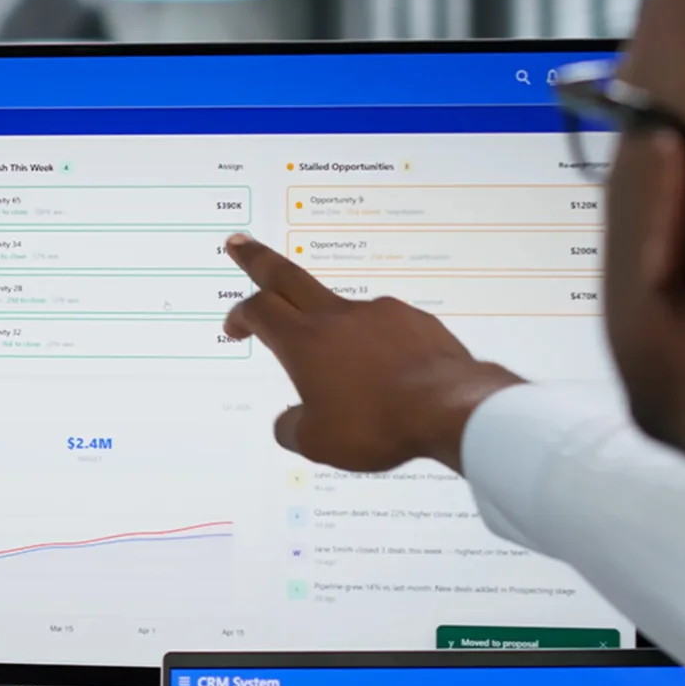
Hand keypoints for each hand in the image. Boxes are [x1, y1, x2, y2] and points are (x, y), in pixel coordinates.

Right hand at [220, 232, 524, 471]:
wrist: (449, 408)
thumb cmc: (375, 425)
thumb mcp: (317, 442)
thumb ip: (292, 428)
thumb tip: (288, 422)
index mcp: (304, 342)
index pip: (260, 310)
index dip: (240, 314)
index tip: (235, 326)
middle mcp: (338, 317)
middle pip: (289, 278)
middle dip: (258, 260)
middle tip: (240, 244)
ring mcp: (381, 313)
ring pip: (345, 313)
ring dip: (336, 332)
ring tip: (352, 376)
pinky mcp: (417, 321)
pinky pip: (388, 331)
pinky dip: (380, 347)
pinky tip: (392, 376)